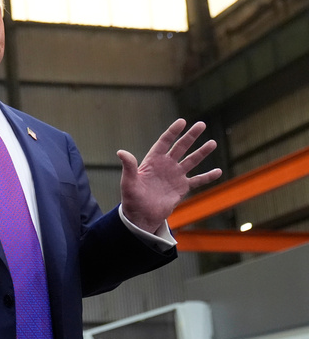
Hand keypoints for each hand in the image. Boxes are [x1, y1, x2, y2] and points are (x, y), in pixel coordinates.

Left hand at [118, 118, 221, 232]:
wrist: (141, 216)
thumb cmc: (132, 198)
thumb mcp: (128, 182)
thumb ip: (128, 167)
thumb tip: (120, 152)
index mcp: (152, 161)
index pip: (164, 142)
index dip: (172, 132)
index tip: (182, 122)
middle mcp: (166, 165)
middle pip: (180, 147)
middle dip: (190, 136)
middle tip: (201, 124)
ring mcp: (175, 176)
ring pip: (191, 161)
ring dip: (202, 152)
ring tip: (212, 143)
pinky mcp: (182, 188)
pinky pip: (197, 180)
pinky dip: (207, 176)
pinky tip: (218, 171)